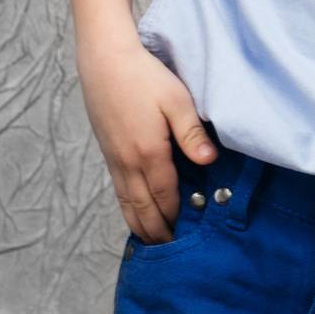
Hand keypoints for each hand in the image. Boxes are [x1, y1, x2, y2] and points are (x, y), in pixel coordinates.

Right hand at [77, 30, 219, 244]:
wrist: (105, 61)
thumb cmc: (144, 76)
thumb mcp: (176, 99)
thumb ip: (192, 133)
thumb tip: (209, 162)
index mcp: (148, 152)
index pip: (166, 196)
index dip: (177, 216)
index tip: (189, 235)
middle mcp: (127, 163)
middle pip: (143, 208)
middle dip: (157, 231)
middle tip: (171, 252)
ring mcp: (114, 159)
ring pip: (127, 203)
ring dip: (140, 225)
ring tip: (153, 242)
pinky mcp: (107, 153)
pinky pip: (118, 191)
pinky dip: (127, 209)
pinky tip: (135, 212)